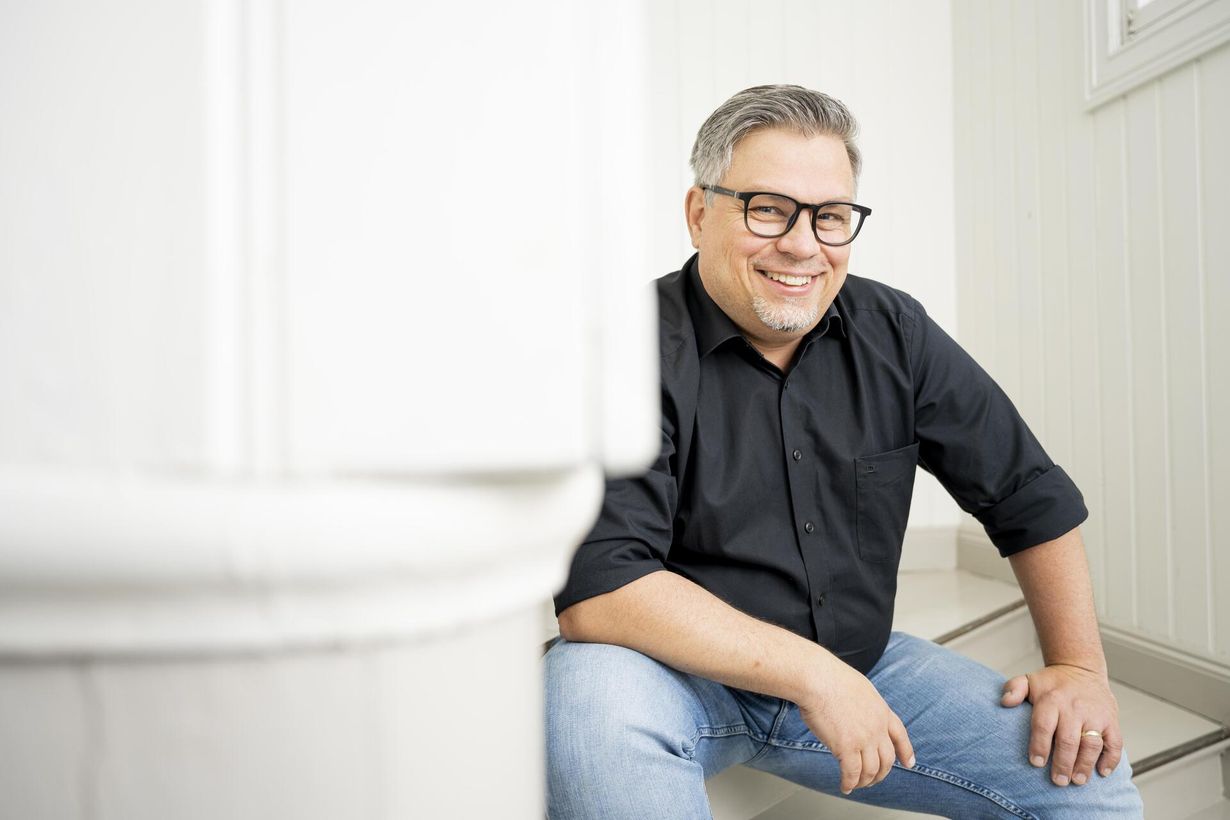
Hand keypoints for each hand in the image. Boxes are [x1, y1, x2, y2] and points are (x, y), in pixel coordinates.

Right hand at [797, 659, 914, 794]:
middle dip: (881, 774)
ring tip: (856, 784)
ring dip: (864, 782)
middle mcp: (877, 727)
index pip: (900, 736)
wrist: (817, 678)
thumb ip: (865, 704)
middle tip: (873, 779)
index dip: (906, 751)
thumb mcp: (860, 688)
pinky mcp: (846, 748)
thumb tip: (858, 712)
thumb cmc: (829, 677)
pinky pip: (852, 773)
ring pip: (871, 770)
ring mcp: (864, 739)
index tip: (909, 763)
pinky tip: (845, 785)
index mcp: (881, 710)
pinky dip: (849, 783)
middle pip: (887, 760)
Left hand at [1000, 663, 1122, 786]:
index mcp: (1051, 700)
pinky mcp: (1111, 720)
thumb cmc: (1053, 683)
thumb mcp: (1029, 680)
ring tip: (1077, 781)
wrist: (1082, 669)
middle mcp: (1074, 708)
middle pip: (1068, 740)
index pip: (1044, 725)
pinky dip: (1110, 759)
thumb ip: (1014, 689)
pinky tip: (1102, 772)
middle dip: (1063, 763)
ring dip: (1085, 765)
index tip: (1036, 763)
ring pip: (1092, 744)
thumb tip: (1004, 702)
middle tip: (1058, 781)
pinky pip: (1114, 742)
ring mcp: (1095, 715)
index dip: (1039, 746)